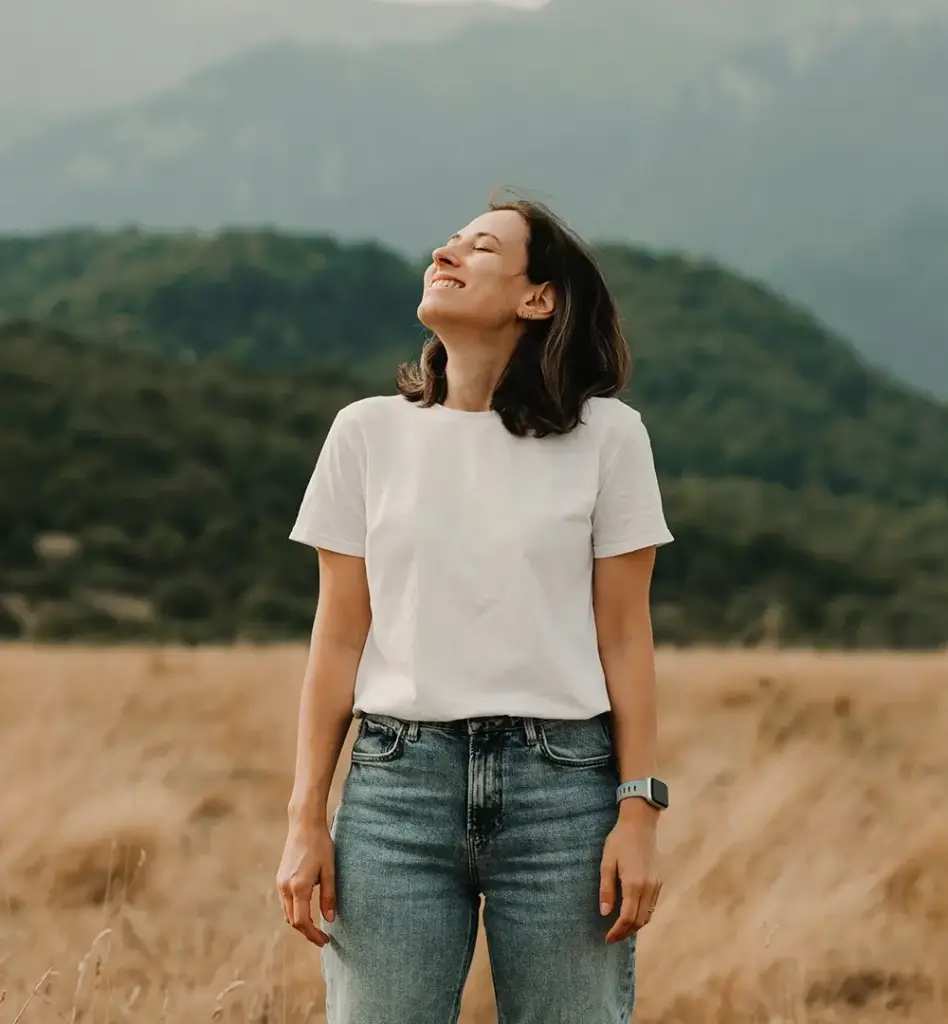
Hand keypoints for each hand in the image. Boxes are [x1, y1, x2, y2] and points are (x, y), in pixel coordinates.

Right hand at [276, 819, 336, 945]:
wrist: (304, 824)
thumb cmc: (321, 845)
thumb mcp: (330, 870)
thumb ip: (329, 896)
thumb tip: (330, 919)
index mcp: (299, 887)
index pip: (302, 922)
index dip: (312, 935)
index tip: (325, 941)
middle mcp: (285, 887)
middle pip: (293, 921)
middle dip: (306, 932)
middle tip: (322, 937)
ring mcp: (280, 882)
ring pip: (287, 912)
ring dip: (299, 922)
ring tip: (315, 926)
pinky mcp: (280, 877)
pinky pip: (285, 902)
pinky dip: (294, 910)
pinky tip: (306, 909)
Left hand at [599, 812, 661, 942]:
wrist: (640, 824)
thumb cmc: (619, 841)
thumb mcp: (607, 862)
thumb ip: (606, 889)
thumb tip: (605, 913)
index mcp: (634, 884)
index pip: (627, 918)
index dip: (617, 931)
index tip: (607, 938)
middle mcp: (648, 888)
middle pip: (639, 921)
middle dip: (626, 932)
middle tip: (612, 937)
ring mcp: (656, 885)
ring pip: (648, 915)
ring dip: (635, 926)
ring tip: (621, 929)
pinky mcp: (659, 881)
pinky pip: (652, 906)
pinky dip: (642, 915)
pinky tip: (632, 913)